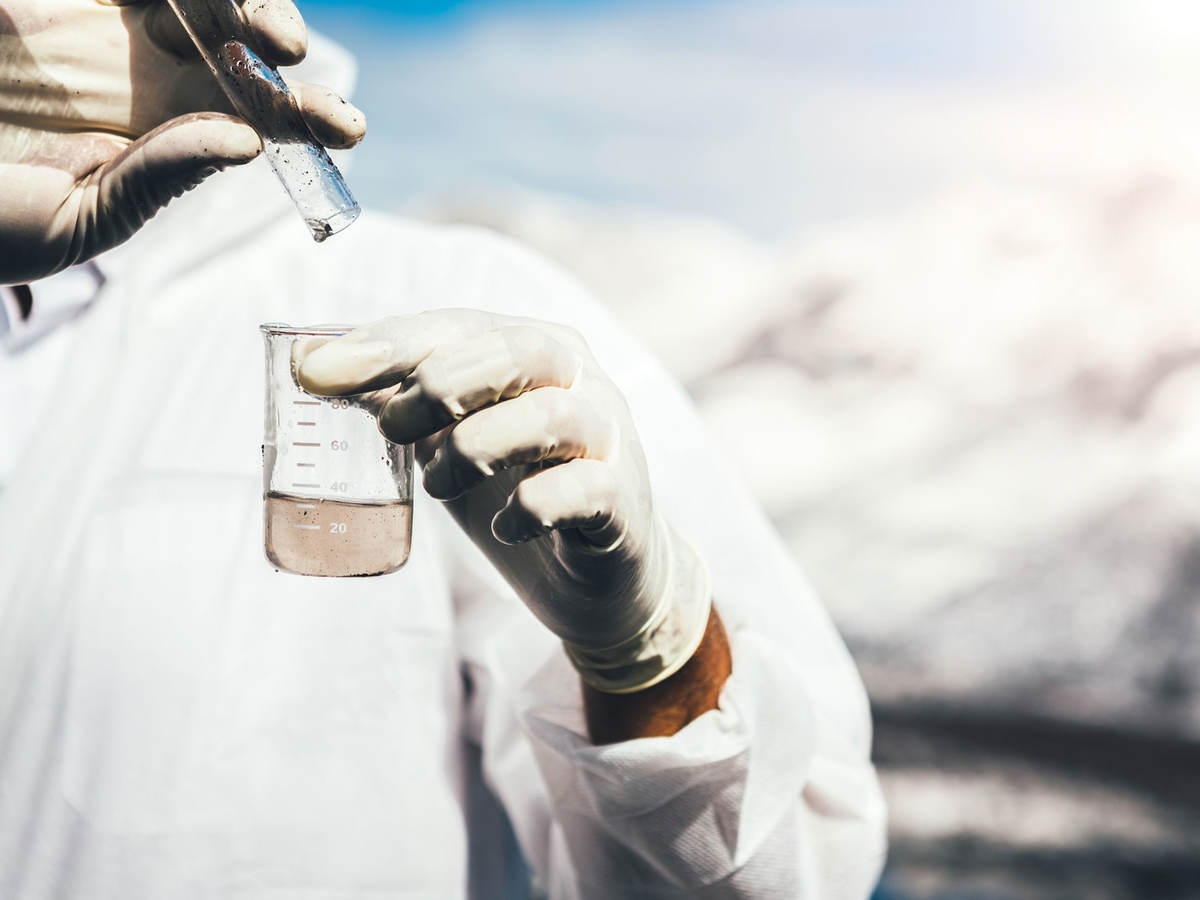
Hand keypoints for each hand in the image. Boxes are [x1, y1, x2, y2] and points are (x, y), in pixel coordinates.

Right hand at [0, 0, 364, 283]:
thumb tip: (243, 143)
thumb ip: (155, 178)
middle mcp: (150, 72)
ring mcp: (110, 20)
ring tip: (273, 35)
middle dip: (286, 53)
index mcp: (164, 135)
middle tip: (298, 64)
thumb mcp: (72, 219)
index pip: (254, 120)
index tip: (345, 130)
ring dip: (246, 4)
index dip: (304, 118)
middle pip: (245, 47)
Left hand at [296, 309, 711, 693]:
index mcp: (534, 348)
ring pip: (554, 415)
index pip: (460, 326)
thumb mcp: (453, 437)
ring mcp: (610, 439)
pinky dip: (530, 508)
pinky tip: (504, 527)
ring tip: (438, 484)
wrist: (600, 577)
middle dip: (440, 386)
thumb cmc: (519, 490)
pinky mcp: (623, 502)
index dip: (386, 344)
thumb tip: (308, 364)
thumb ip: (399, 400)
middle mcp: (581, 380)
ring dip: (478, 448)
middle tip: (391, 432)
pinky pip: (583, 490)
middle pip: (518, 352)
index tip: (314, 373)